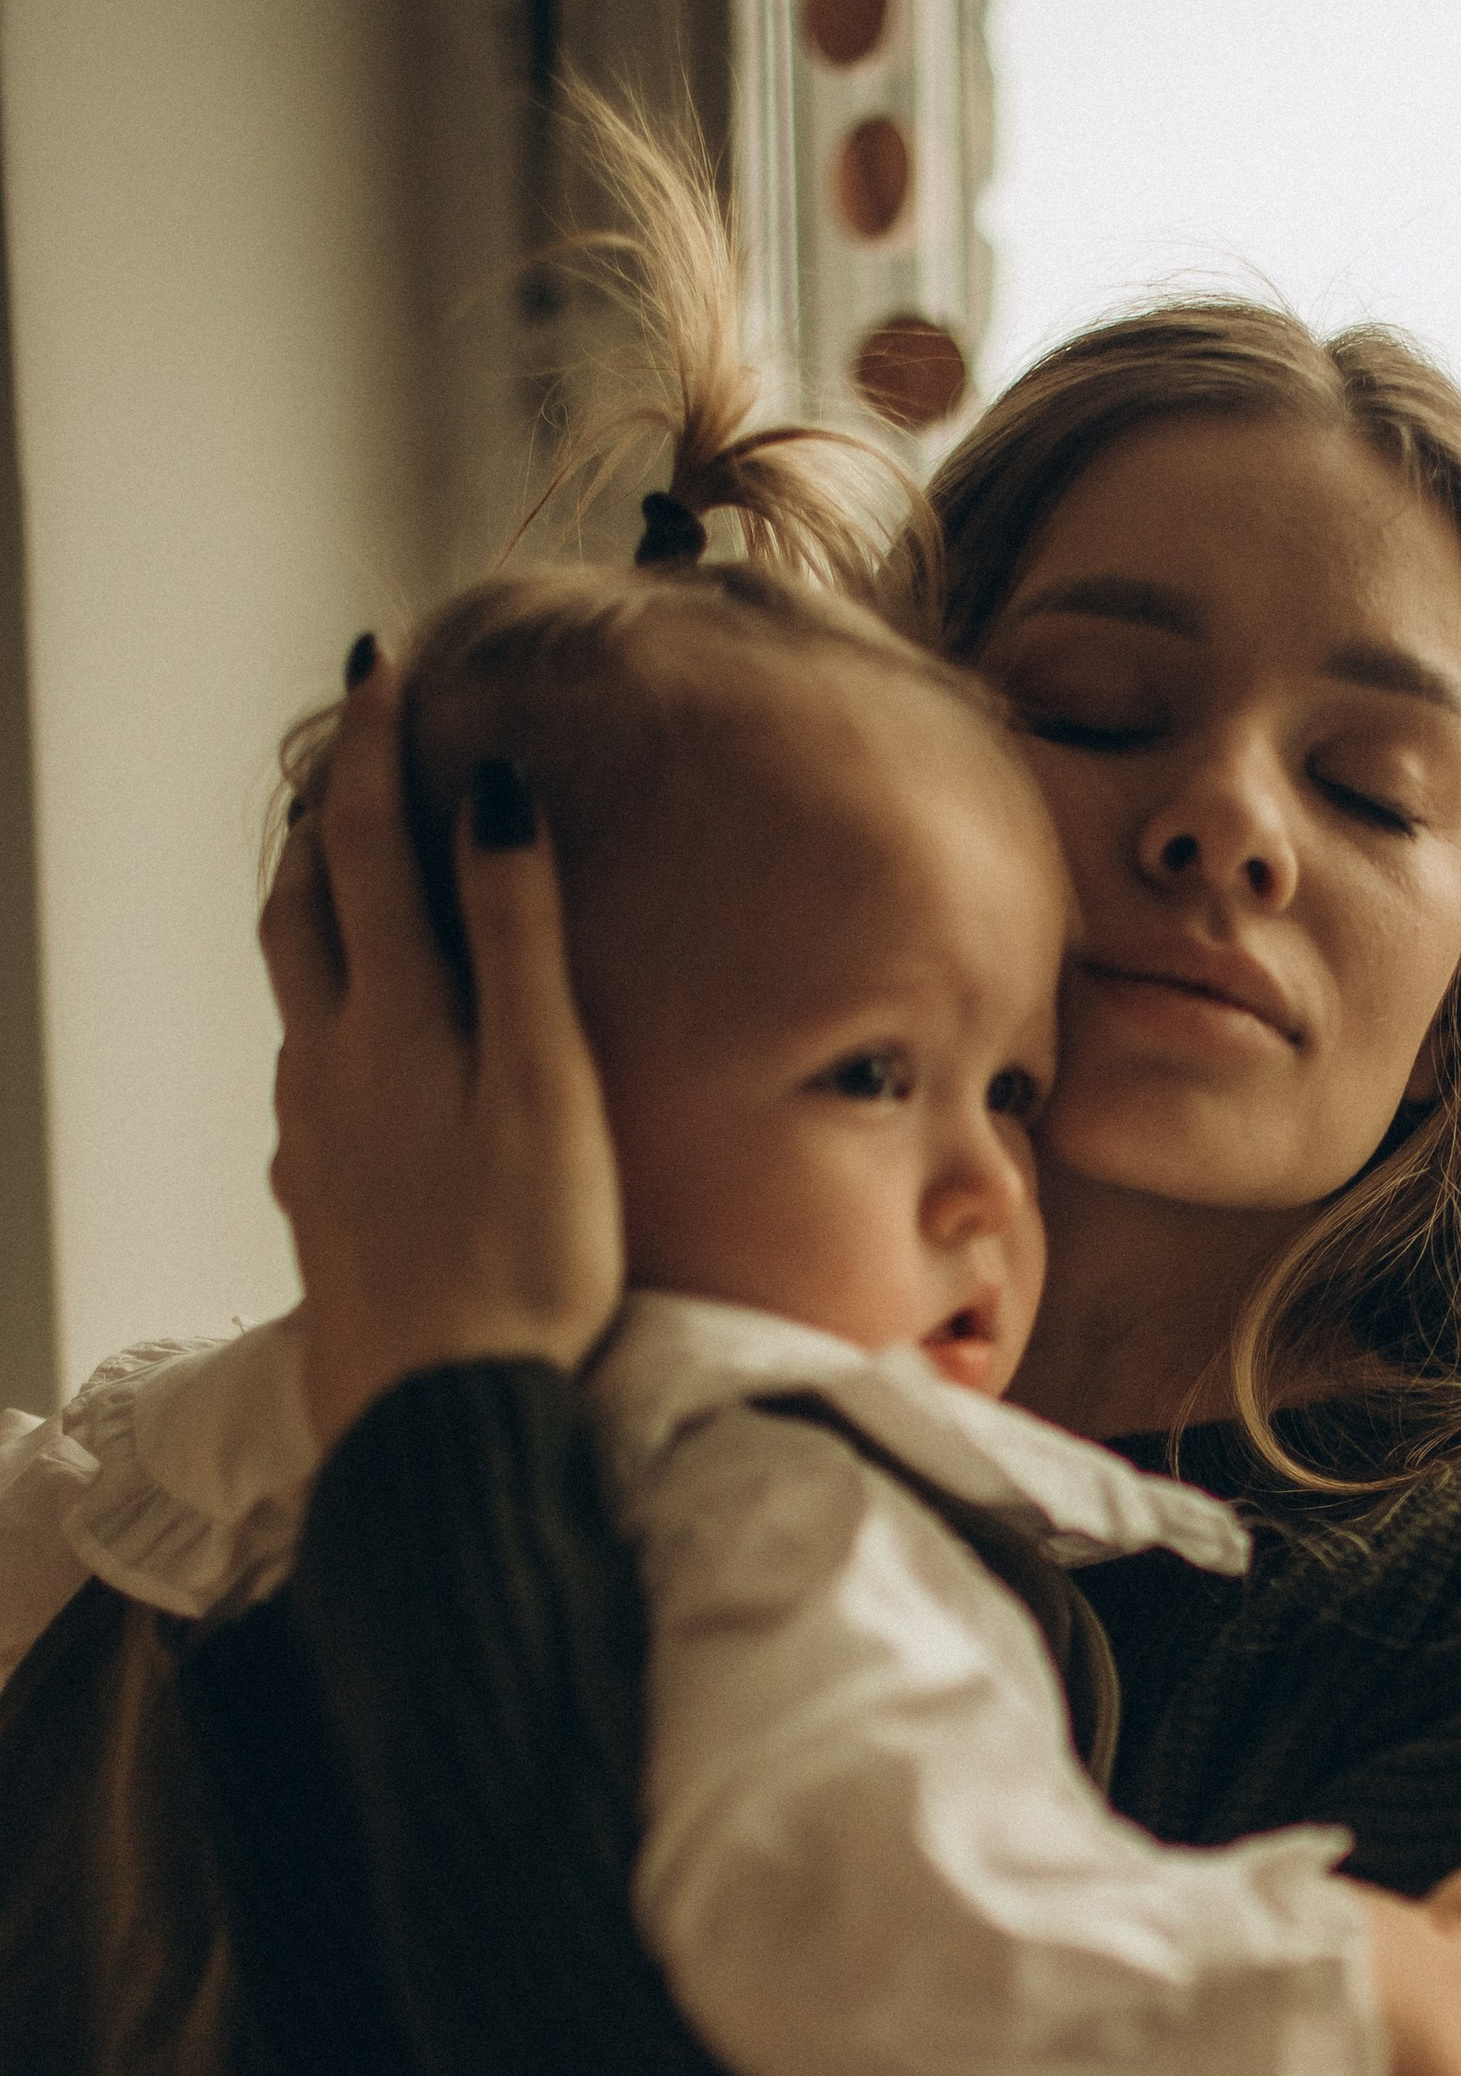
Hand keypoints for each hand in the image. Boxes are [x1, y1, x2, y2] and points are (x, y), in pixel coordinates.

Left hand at [259, 649, 623, 1447]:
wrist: (441, 1415)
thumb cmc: (521, 1263)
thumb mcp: (546, 1086)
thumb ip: (518, 940)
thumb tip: (490, 798)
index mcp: (395, 1021)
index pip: (374, 844)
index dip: (382, 748)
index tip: (384, 660)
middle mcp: (332, 1066)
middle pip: (306, 908)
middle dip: (330, 821)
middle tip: (358, 759)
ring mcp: (316, 1138)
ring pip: (299, 992)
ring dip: (321, 916)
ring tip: (355, 882)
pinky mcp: (321, 1205)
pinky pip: (313, 1078)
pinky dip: (333, 1020)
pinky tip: (369, 1054)